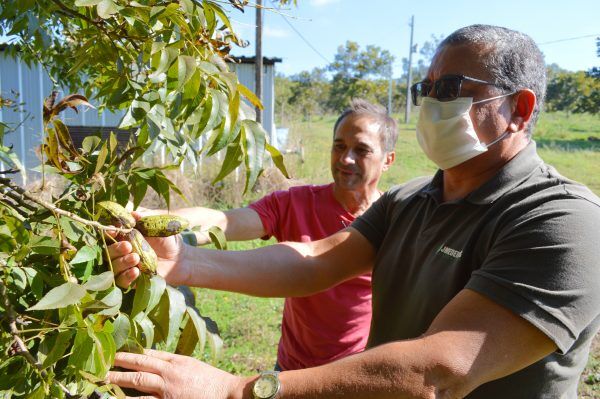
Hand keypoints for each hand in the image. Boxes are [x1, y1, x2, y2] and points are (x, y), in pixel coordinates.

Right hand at [107, 212, 187, 287]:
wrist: (181, 259)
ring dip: (121, 262)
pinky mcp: (131, 281)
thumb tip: (133, 213)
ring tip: (136, 258)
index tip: (114, 230)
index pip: (108, 235)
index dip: (107, 233)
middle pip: (107, 252)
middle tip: (128, 246)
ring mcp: (125, 268)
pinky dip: (126, 277)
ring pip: (112, 268)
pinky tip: (136, 271)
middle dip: (115, 249)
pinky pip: (121, 282)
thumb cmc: (168, 240)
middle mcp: (120, 253)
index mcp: (124, 237)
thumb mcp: (159, 227)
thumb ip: (146, 219)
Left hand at [107, 349, 246, 398]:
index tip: (117, 349)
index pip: (149, 353)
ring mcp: (168, 389)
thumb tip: (156, 361)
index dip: (131, 351)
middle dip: (120, 361)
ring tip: (102, 379)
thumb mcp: (192, 366)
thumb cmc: (213, 381)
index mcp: (176, 361)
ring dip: (119, 380)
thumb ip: (175, 364)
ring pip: (138, 382)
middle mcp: (170, 372)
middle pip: (139, 364)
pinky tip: (119, 398)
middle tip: (101, 360)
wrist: (228, 393)